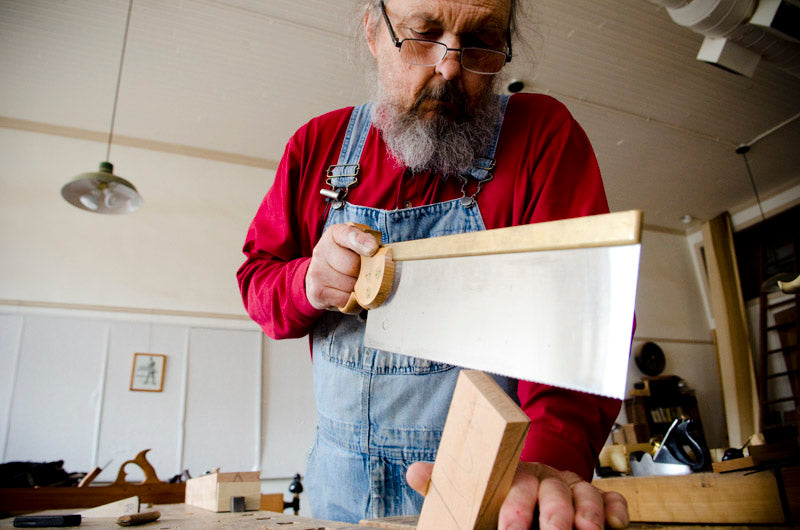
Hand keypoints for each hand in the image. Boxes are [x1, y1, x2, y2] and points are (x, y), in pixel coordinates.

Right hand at [305, 223, 378, 310]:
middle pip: (353, 266)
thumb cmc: (346, 257)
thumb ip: (369, 243)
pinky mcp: (317, 292)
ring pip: (350, 285)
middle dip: (365, 272)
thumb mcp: (357, 243)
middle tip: (366, 272)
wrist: (321, 274)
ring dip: (360, 287)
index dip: (361, 242)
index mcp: (334, 234)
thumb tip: (376, 251)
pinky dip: (353, 299)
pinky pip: (345, 299)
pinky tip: (350, 293)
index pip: (348, 235)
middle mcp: (321, 251)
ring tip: (357, 283)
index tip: (372, 249)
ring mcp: (317, 272)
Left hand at [406, 461, 628, 529]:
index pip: (517, 487)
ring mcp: (574, 487)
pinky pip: (612, 499)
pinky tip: (616, 526)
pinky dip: (617, 510)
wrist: (538, 477)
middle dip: (557, 518)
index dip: (516, 509)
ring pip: (587, 495)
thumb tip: (414, 473)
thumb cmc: (500, 488)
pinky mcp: (598, 497)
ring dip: (589, 515)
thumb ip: (446, 481)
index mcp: (516, 475)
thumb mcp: (473, 485)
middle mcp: (547, 478)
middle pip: (556, 494)